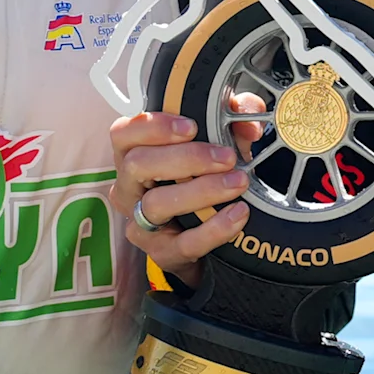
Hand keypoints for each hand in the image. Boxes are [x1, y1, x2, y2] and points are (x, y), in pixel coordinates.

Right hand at [110, 98, 264, 288]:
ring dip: (201, 190)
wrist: (203, 240)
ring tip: (238, 182)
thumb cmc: (200, 182)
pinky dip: (215, 228)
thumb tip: (250, 120)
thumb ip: (232, 125)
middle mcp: (128, 188)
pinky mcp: (161, 253)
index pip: (123, 133)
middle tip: (226, 157)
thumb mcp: (216, 147)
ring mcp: (140, 223)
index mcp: (133, 156)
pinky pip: (184, 243)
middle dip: (186, 157)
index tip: (190, 126)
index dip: (152, 126)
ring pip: (156, 204)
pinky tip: (238, 214)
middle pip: (138, 165)